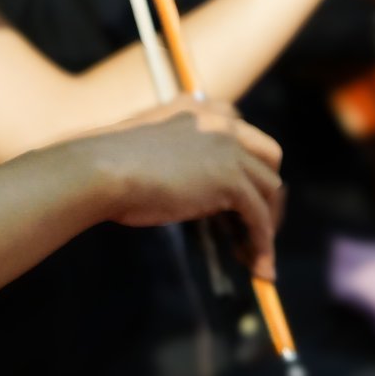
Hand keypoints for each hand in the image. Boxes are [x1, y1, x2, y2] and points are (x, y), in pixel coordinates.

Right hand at [69, 96, 283, 278]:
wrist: (103, 169)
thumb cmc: (112, 164)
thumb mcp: (154, 152)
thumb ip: (183, 159)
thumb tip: (200, 193)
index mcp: (200, 109)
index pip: (242, 135)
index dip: (247, 169)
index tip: (239, 199)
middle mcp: (221, 121)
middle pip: (269, 156)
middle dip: (267, 192)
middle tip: (254, 225)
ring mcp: (229, 148)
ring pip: (271, 188)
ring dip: (267, 224)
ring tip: (254, 256)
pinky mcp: (230, 179)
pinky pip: (259, 217)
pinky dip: (262, 243)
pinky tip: (256, 266)